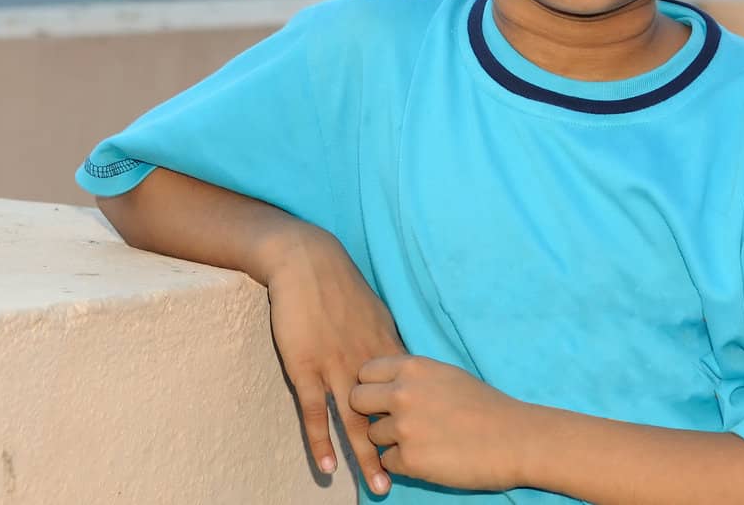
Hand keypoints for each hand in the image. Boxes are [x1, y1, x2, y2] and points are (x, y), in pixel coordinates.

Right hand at [263, 230, 408, 496]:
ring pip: (355, 420)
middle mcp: (366, 361)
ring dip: (366, 456)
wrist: (307, 261)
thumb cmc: (339, 285)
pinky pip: (316, 411)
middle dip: (402, 448)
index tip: (438, 446)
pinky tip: (328, 466)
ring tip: (377, 487)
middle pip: (388, 414)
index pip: (409, 395)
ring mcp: (335, 366)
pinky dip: (322, 440)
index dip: (421, 421)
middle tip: (417, 477)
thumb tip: (404, 364)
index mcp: (386, 348)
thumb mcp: (375, 312)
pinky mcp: (306, 367)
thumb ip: (387, 342)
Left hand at [349, 354, 529, 492]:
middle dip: (369, 412)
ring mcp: (404, 427)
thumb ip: (414, 378)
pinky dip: (402, 464)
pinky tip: (428, 458)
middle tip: (392, 422)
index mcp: (413, 367)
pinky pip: (387, 462)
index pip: (365, 371)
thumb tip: (386, 385)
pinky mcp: (409, 459)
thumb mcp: (446, 376)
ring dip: (389, 441)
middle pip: (356, 399)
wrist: (515, 438)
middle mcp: (403, 393)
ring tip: (422, 441)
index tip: (383, 397)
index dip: (371, 386)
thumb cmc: (485, 406)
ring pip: (371, 435)